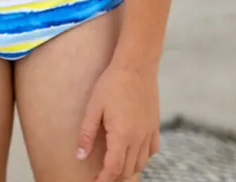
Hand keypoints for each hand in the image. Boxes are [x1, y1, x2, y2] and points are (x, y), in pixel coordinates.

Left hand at [76, 64, 159, 180]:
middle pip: (127, 170)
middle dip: (114, 176)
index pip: (113, 169)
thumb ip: (87, 134)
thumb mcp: (94, 107)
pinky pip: (152, 150)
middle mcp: (138, 138)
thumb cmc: (112, 83)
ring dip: (128, 168)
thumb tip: (80, 155)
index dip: (103, 180)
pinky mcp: (155, 125)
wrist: (136, 65)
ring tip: (116, 165)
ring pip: (141, 162)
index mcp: (121, 136)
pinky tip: (134, 151)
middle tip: (101, 174)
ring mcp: (149, 132)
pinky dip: (143, 156)